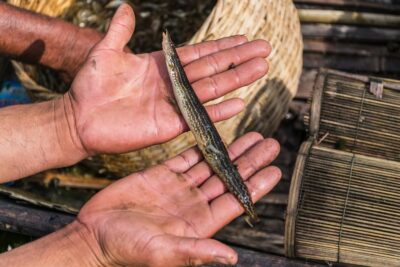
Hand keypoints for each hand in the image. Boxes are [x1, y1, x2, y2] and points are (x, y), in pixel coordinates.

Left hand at [64, 4, 270, 155]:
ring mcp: (175, 105)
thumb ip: (120, 32)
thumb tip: (127, 7)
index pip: (200, 53)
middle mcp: (174, 84)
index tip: (245, 38)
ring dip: (237, 78)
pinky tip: (239, 102)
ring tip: (261, 68)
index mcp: (163, 65)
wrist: (80, 119)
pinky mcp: (171, 126)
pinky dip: (219, 111)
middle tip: (265, 49)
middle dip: (240, 58)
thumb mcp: (106, 52)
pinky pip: (200, 117)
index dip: (223, 46)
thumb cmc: (90, 86)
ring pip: (212, 89)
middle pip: (214, 68)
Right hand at [76, 132, 280, 265]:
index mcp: (199, 223)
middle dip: (251, 161)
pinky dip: (202, 146)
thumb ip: (196, 250)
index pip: (235, 200)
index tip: (275, 170)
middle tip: (270, 144)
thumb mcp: (162, 252)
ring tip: (252, 137)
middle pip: (229, 178)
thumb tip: (230, 257)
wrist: (94, 235)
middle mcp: (193, 204)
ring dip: (232, 151)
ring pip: (212, 164)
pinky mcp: (161, 175)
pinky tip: (216, 136)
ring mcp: (178, 188)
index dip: (256, 185)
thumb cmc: (125, 248)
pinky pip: (187, 157)